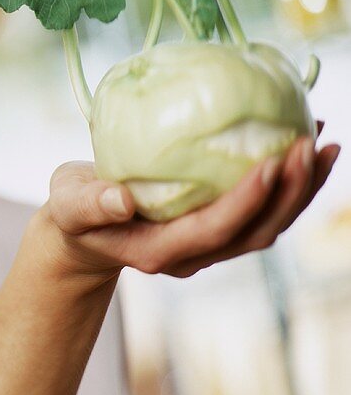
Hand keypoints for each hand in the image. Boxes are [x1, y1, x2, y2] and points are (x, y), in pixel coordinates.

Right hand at [42, 132, 339, 284]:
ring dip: (302, 189)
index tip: (271, 161)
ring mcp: (211, 244)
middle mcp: (195, 255)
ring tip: (324, 141)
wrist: (82, 232)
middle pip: (256, 232)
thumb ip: (90, 205)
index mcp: (160, 252)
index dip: (248, 202)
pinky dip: (289, 181)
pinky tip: (301, 140)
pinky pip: (264, 209)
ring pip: (269, 225)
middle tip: (310, 142)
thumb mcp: (69, 205)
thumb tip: (121, 199)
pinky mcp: (220, 228)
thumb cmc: (73, 214)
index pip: (215, 231)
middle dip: (290, 193)